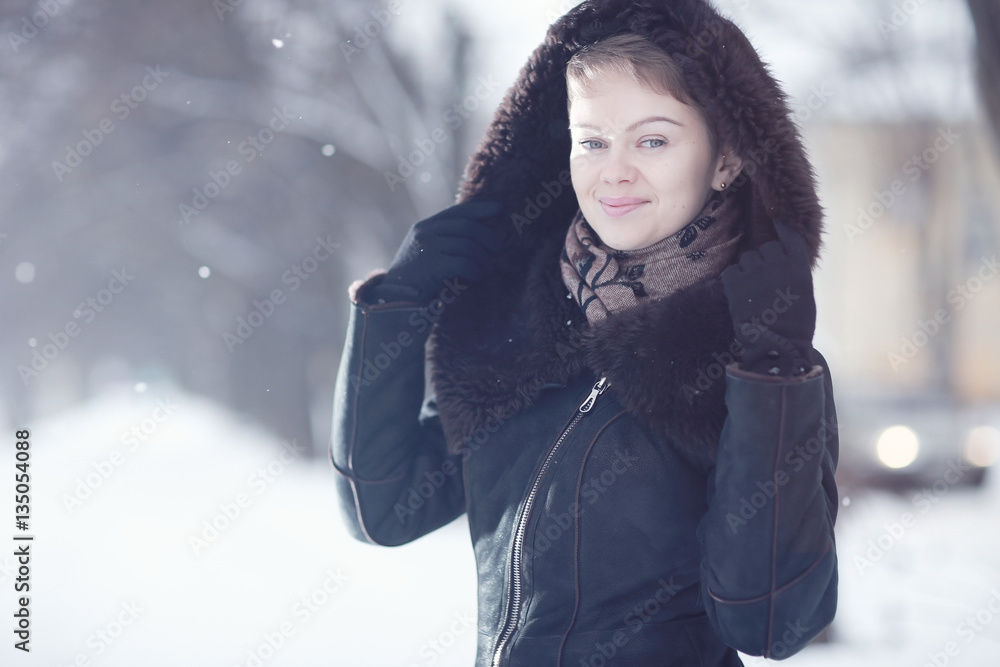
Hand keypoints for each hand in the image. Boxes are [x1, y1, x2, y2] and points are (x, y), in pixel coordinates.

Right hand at [378, 199, 503, 302]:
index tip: (499, 209)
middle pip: (468, 227)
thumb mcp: (425, 250)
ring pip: (469, 246)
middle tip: (498, 248)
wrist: (393, 298)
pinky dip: (476, 271)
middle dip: (488, 237)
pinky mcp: (433, 267)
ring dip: (484, 259)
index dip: (480, 209)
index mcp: (425, 226)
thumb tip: (480, 232)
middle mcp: (426, 233)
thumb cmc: (416, 277)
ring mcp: (428, 248)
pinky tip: (476, 277)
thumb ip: (444, 238)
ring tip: (486, 269)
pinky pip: (465, 264)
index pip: (457, 211)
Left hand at [721, 219, 815, 375]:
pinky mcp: (735, 281)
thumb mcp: (803, 293)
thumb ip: (792, 271)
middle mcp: (776, 263)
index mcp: (797, 266)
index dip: (783, 228)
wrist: (776, 345)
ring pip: (747, 259)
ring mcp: (755, 270)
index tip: (777, 220)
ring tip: (754, 294)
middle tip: (766, 284)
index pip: (789, 237)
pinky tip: (740, 297)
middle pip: (765, 249)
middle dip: (764, 262)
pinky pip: (732, 271)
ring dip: (748, 271)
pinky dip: (734, 282)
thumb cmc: (794, 325)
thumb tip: (779, 261)